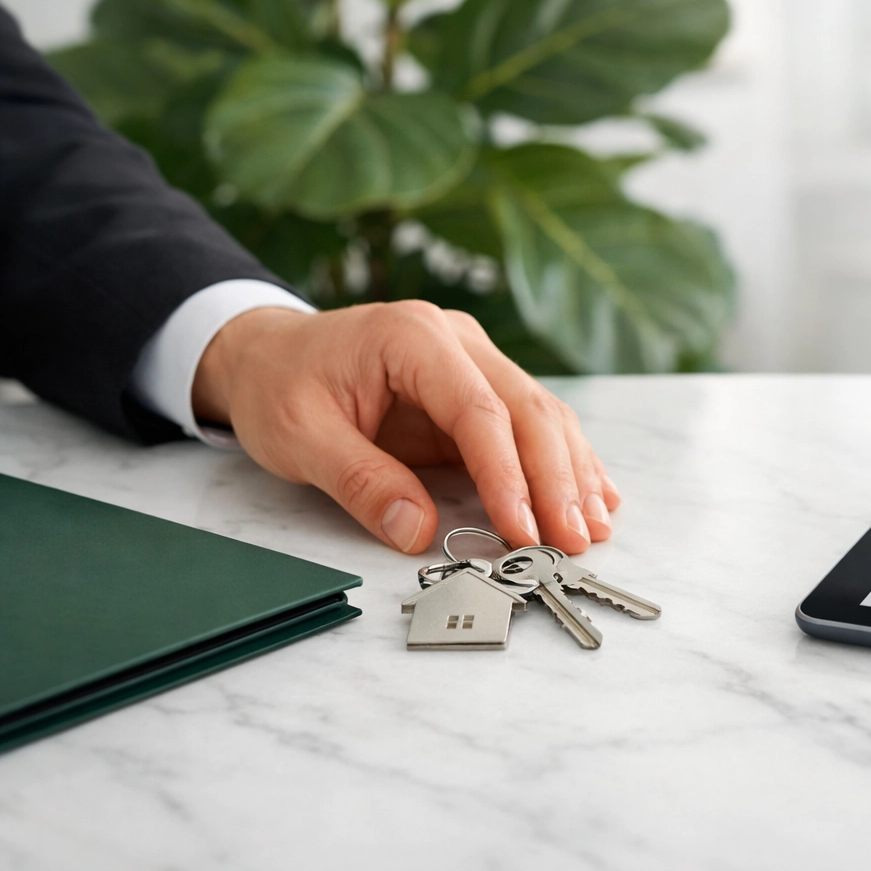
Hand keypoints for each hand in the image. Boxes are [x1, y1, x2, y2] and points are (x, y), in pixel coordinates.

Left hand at [190, 302, 619, 554]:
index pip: (479, 409)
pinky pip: (531, 424)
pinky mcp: (480, 389)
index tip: (523, 530)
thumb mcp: (298, 437)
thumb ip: (360, 481)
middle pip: (528, 409)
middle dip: (557, 479)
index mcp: (412, 337)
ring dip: (572, 473)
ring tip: (593, 527)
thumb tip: (418, 531)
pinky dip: (565, 461)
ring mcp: (475, 360)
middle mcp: (458, 340)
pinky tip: (595, 495)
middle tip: (573, 539)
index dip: (507, 475)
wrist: (270, 354)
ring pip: (543, 415)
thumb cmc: (279, 386)